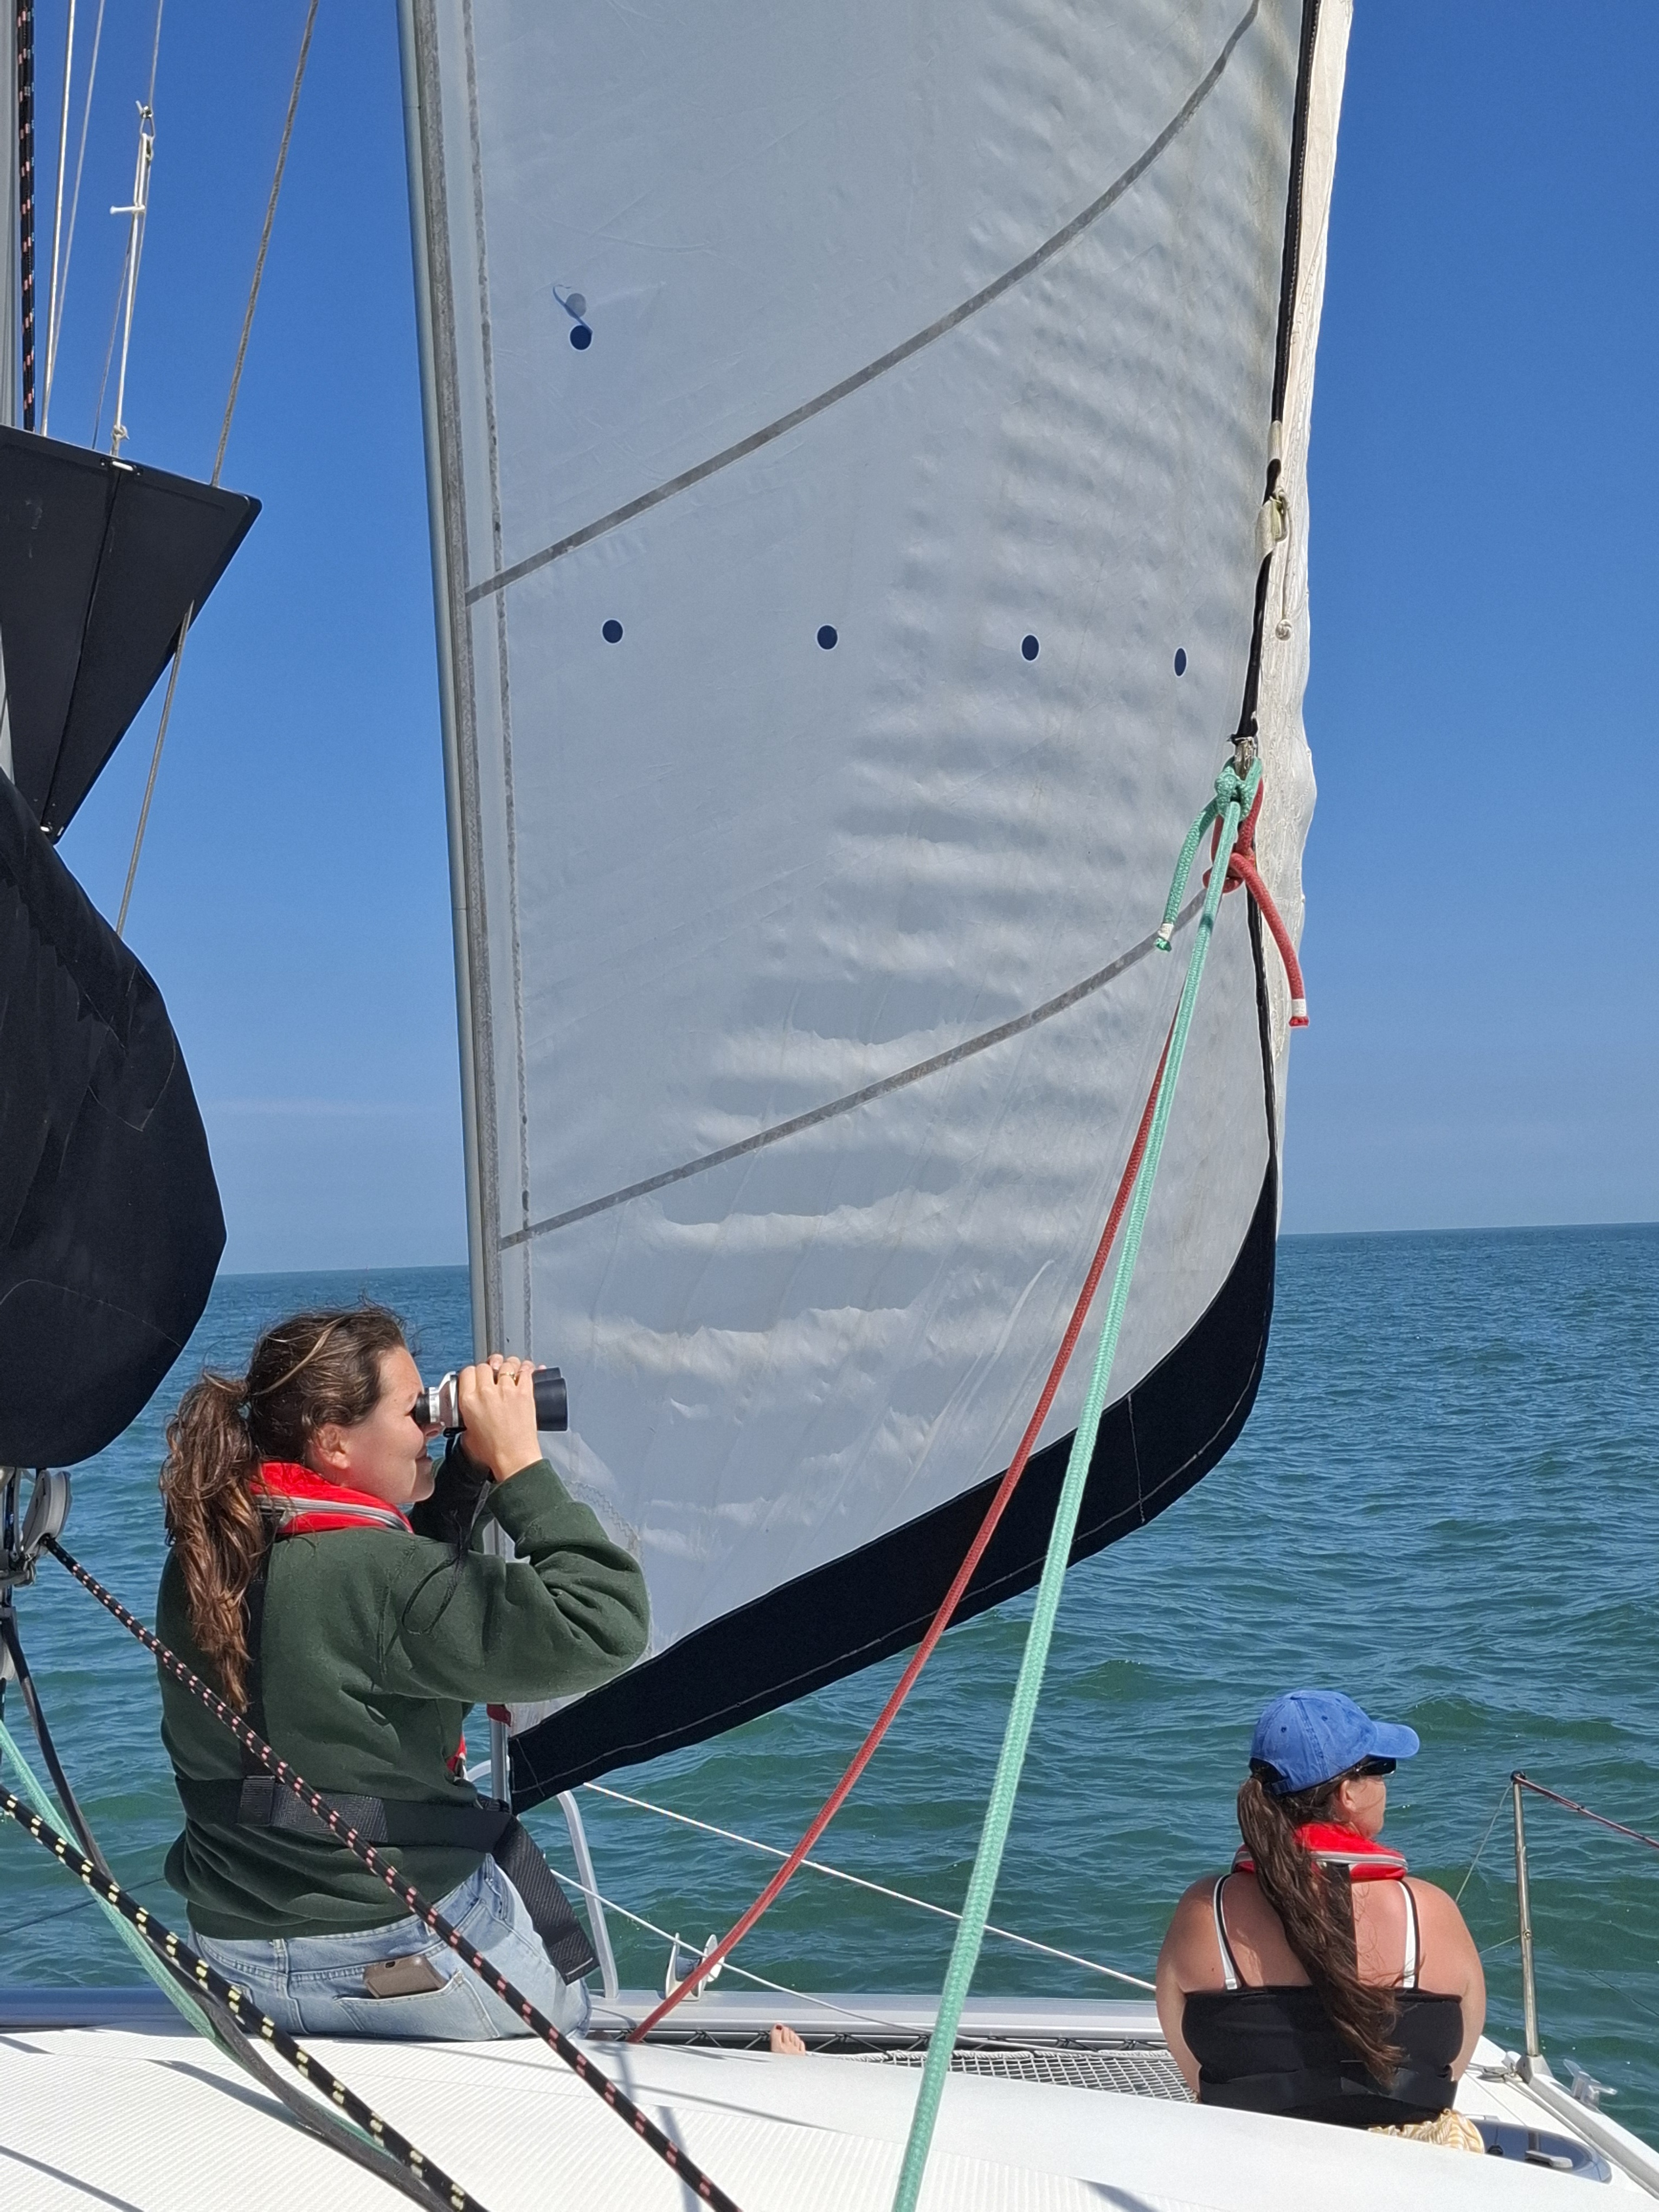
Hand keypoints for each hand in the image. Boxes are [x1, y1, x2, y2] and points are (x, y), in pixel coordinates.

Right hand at [456, 1356, 542, 1483]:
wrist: (513, 1458)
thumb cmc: (493, 1451)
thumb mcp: (468, 1435)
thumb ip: (466, 1420)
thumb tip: (469, 1415)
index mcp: (469, 1401)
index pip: (467, 1372)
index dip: (473, 1373)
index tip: (477, 1376)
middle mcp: (486, 1392)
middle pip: (486, 1366)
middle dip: (489, 1369)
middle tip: (493, 1376)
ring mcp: (507, 1390)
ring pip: (506, 1364)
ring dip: (508, 1366)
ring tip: (510, 1371)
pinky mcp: (524, 1392)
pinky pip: (526, 1371)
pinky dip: (527, 1368)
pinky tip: (526, 1370)